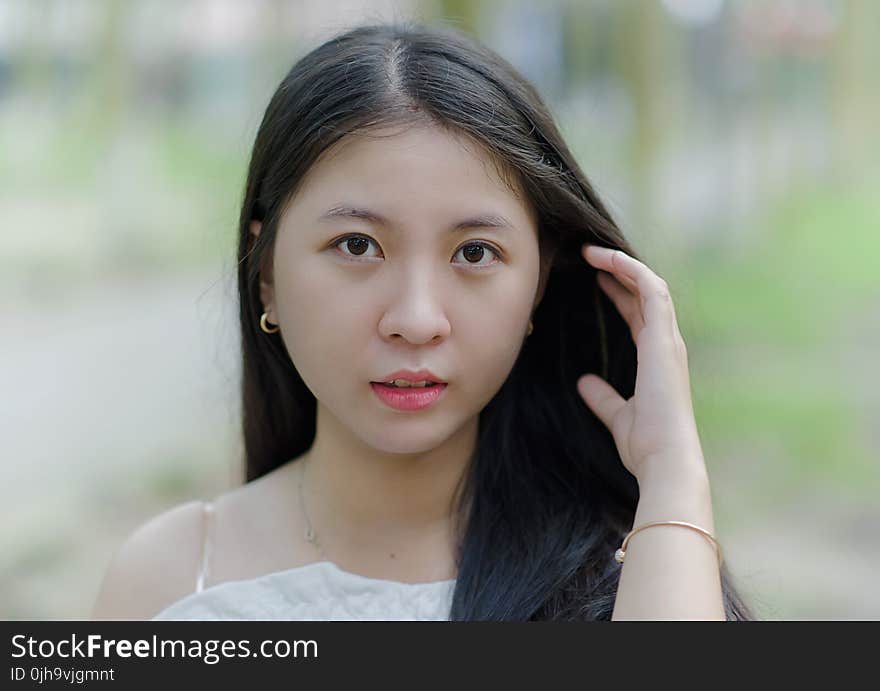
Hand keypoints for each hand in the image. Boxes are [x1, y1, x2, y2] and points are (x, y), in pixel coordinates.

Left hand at [577, 244, 707, 486]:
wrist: (665, 460)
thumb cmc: (646, 445)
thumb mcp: (617, 415)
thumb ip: (603, 397)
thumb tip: (584, 382)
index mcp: (658, 360)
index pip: (640, 315)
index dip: (620, 294)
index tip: (596, 279)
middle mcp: (667, 345)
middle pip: (644, 295)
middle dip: (619, 272)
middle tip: (589, 255)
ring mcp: (668, 341)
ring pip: (650, 286)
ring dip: (622, 264)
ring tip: (592, 251)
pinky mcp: (665, 340)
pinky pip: (653, 291)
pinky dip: (632, 271)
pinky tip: (609, 260)